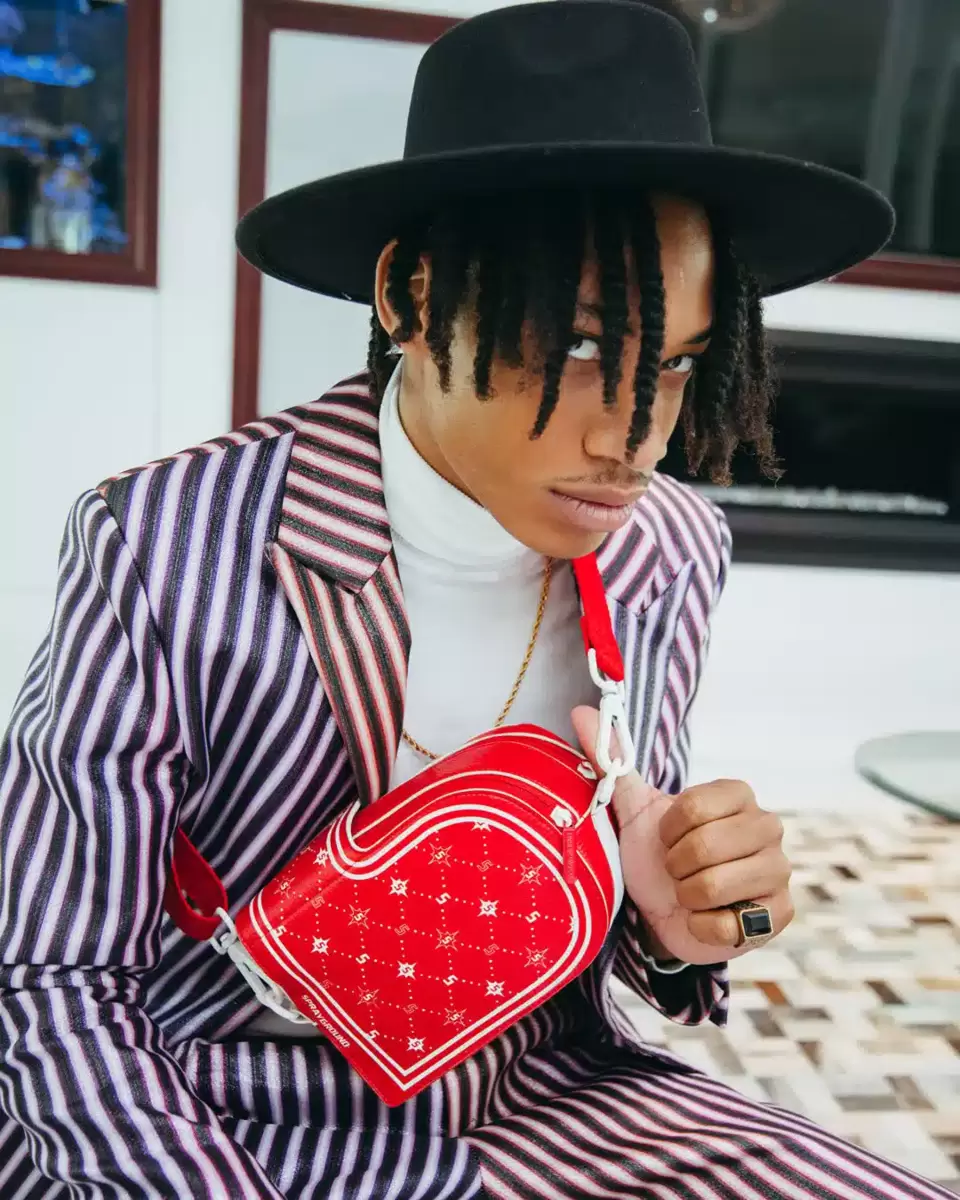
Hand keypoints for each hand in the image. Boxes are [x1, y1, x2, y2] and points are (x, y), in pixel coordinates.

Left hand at [572, 707, 793, 964]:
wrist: (667, 911)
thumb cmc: (657, 855)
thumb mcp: (634, 810)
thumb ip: (613, 760)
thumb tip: (584, 710)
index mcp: (738, 795)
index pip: (693, 807)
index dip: (669, 830)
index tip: (666, 837)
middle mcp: (768, 827)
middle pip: (704, 847)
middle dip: (675, 865)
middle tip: (677, 868)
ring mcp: (779, 871)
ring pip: (713, 886)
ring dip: (686, 896)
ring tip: (691, 892)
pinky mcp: (781, 914)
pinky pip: (725, 925)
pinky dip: (701, 926)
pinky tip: (706, 918)